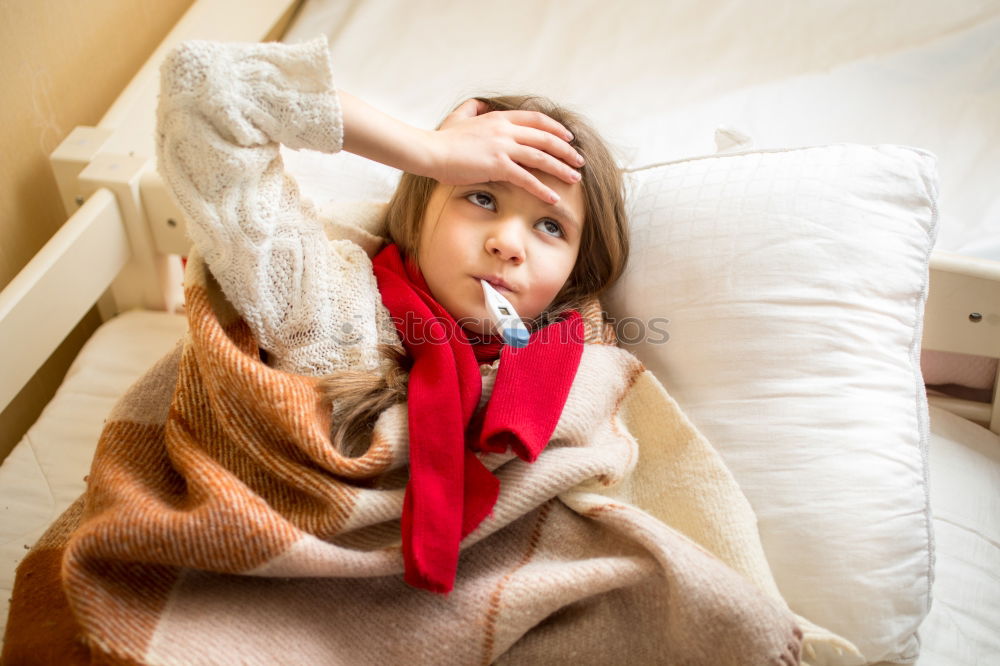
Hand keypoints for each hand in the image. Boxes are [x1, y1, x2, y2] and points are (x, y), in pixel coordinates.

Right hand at [420, 99, 584, 202]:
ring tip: (575, 178)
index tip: (568, 137)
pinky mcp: (497, 165)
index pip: (536, 120)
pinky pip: (527, 178)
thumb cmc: (442, 138)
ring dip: (561, 168)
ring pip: (541, 157)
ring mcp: (502, 147)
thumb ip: (472, 109)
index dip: (555, 128)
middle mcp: (505, 130)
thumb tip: (480, 105)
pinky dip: (542, 189)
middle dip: (566, 150)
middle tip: (579, 160)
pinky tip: (553, 198)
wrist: (430, 151)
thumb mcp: (459, 117)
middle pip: (545, 138)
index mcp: (499, 118)